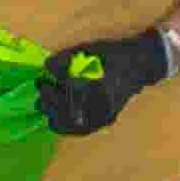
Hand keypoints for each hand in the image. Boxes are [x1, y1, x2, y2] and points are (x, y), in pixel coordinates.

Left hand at [37, 26, 176, 136]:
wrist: (139, 65)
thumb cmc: (113, 54)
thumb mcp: (89, 50)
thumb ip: (67, 59)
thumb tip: (47, 67)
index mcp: (100, 86)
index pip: (69, 93)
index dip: (52, 87)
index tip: (42, 79)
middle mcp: (104, 106)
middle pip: (69, 110)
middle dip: (50, 101)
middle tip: (40, 89)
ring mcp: (105, 116)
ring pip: (73, 125)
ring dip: (54, 115)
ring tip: (42, 104)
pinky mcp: (105, 121)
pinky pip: (81, 130)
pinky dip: (65, 127)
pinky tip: (53, 120)